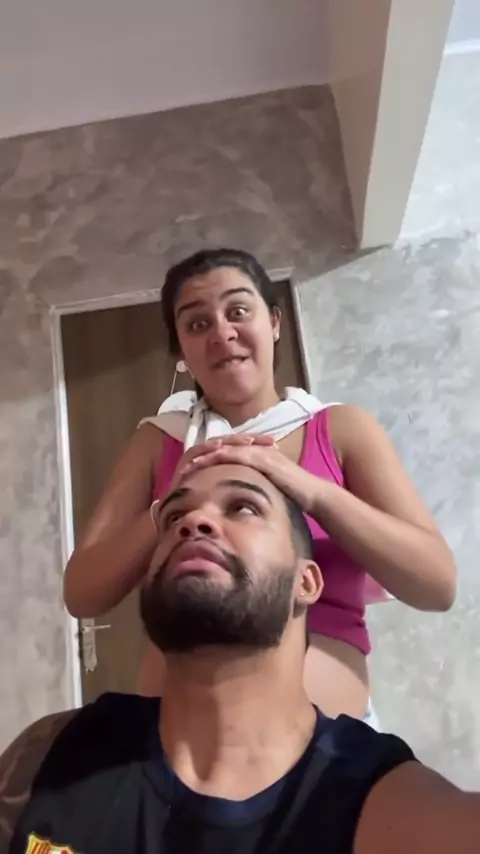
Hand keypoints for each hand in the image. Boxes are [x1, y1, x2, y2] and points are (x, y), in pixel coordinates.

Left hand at [179, 441, 319, 513]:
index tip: (192, 469)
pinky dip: (222, 456)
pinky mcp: (264, 458)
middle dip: (204, 454)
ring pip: (228, 448)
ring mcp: (261, 452)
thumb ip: (255, 491)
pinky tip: (208, 461)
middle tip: (185, 464)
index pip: (228, 455)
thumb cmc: (294, 496)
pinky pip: (238, 453)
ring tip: (190, 463)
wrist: (314, 494)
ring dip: (208, 454)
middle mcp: (258, 450)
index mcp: (257, 457)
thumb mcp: (269, 491)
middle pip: (224, 448)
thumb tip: (240, 504)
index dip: (210, 460)